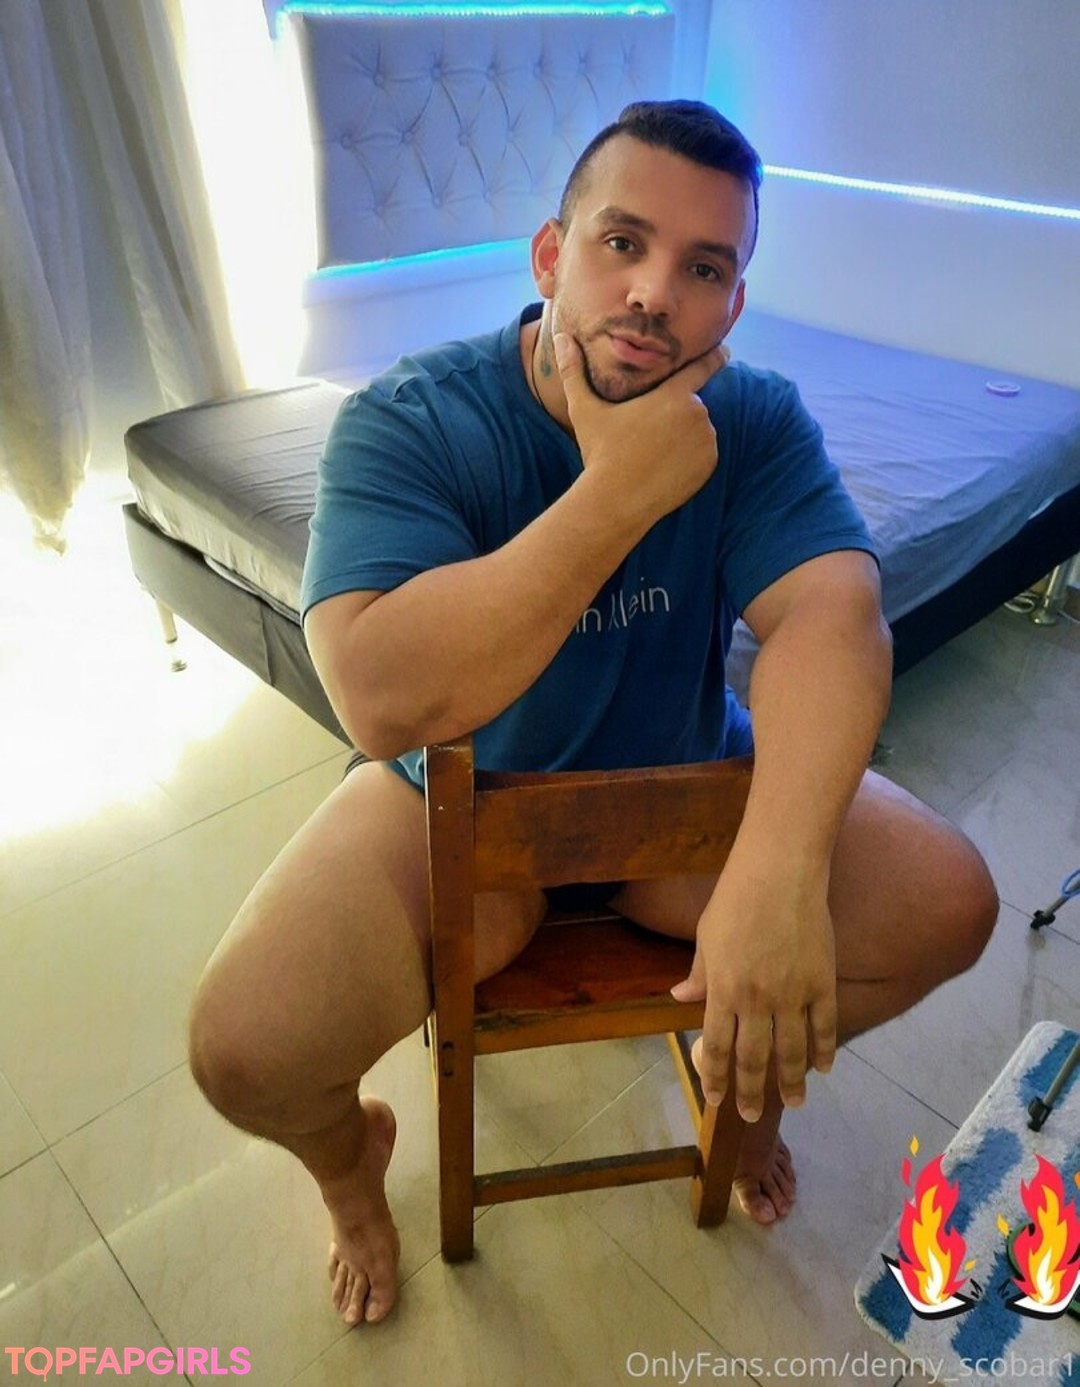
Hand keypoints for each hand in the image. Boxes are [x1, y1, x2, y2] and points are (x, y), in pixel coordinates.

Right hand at [554, 333, 727, 526]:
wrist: (616, 501)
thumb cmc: (600, 453)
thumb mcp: (584, 409)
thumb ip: (574, 371)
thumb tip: (560, 336)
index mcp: (673, 395)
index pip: (704, 366)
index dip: (715, 356)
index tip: (724, 350)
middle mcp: (697, 414)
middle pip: (691, 404)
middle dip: (675, 412)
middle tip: (647, 435)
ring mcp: (706, 442)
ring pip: (698, 430)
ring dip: (683, 435)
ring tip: (653, 453)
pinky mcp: (708, 465)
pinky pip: (703, 454)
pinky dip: (690, 457)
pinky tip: (664, 466)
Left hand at [670, 861, 837, 1120]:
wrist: (780, 872)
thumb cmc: (735, 899)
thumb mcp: (705, 936)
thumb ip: (698, 973)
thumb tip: (680, 998)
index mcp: (723, 989)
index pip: (716, 1046)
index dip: (714, 1077)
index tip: (714, 1099)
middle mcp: (757, 1000)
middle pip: (753, 1058)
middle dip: (750, 1092)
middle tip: (751, 1115)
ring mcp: (793, 994)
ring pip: (792, 1052)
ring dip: (791, 1082)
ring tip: (795, 1103)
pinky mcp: (823, 982)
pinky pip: (825, 1026)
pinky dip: (825, 1050)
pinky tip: (823, 1068)